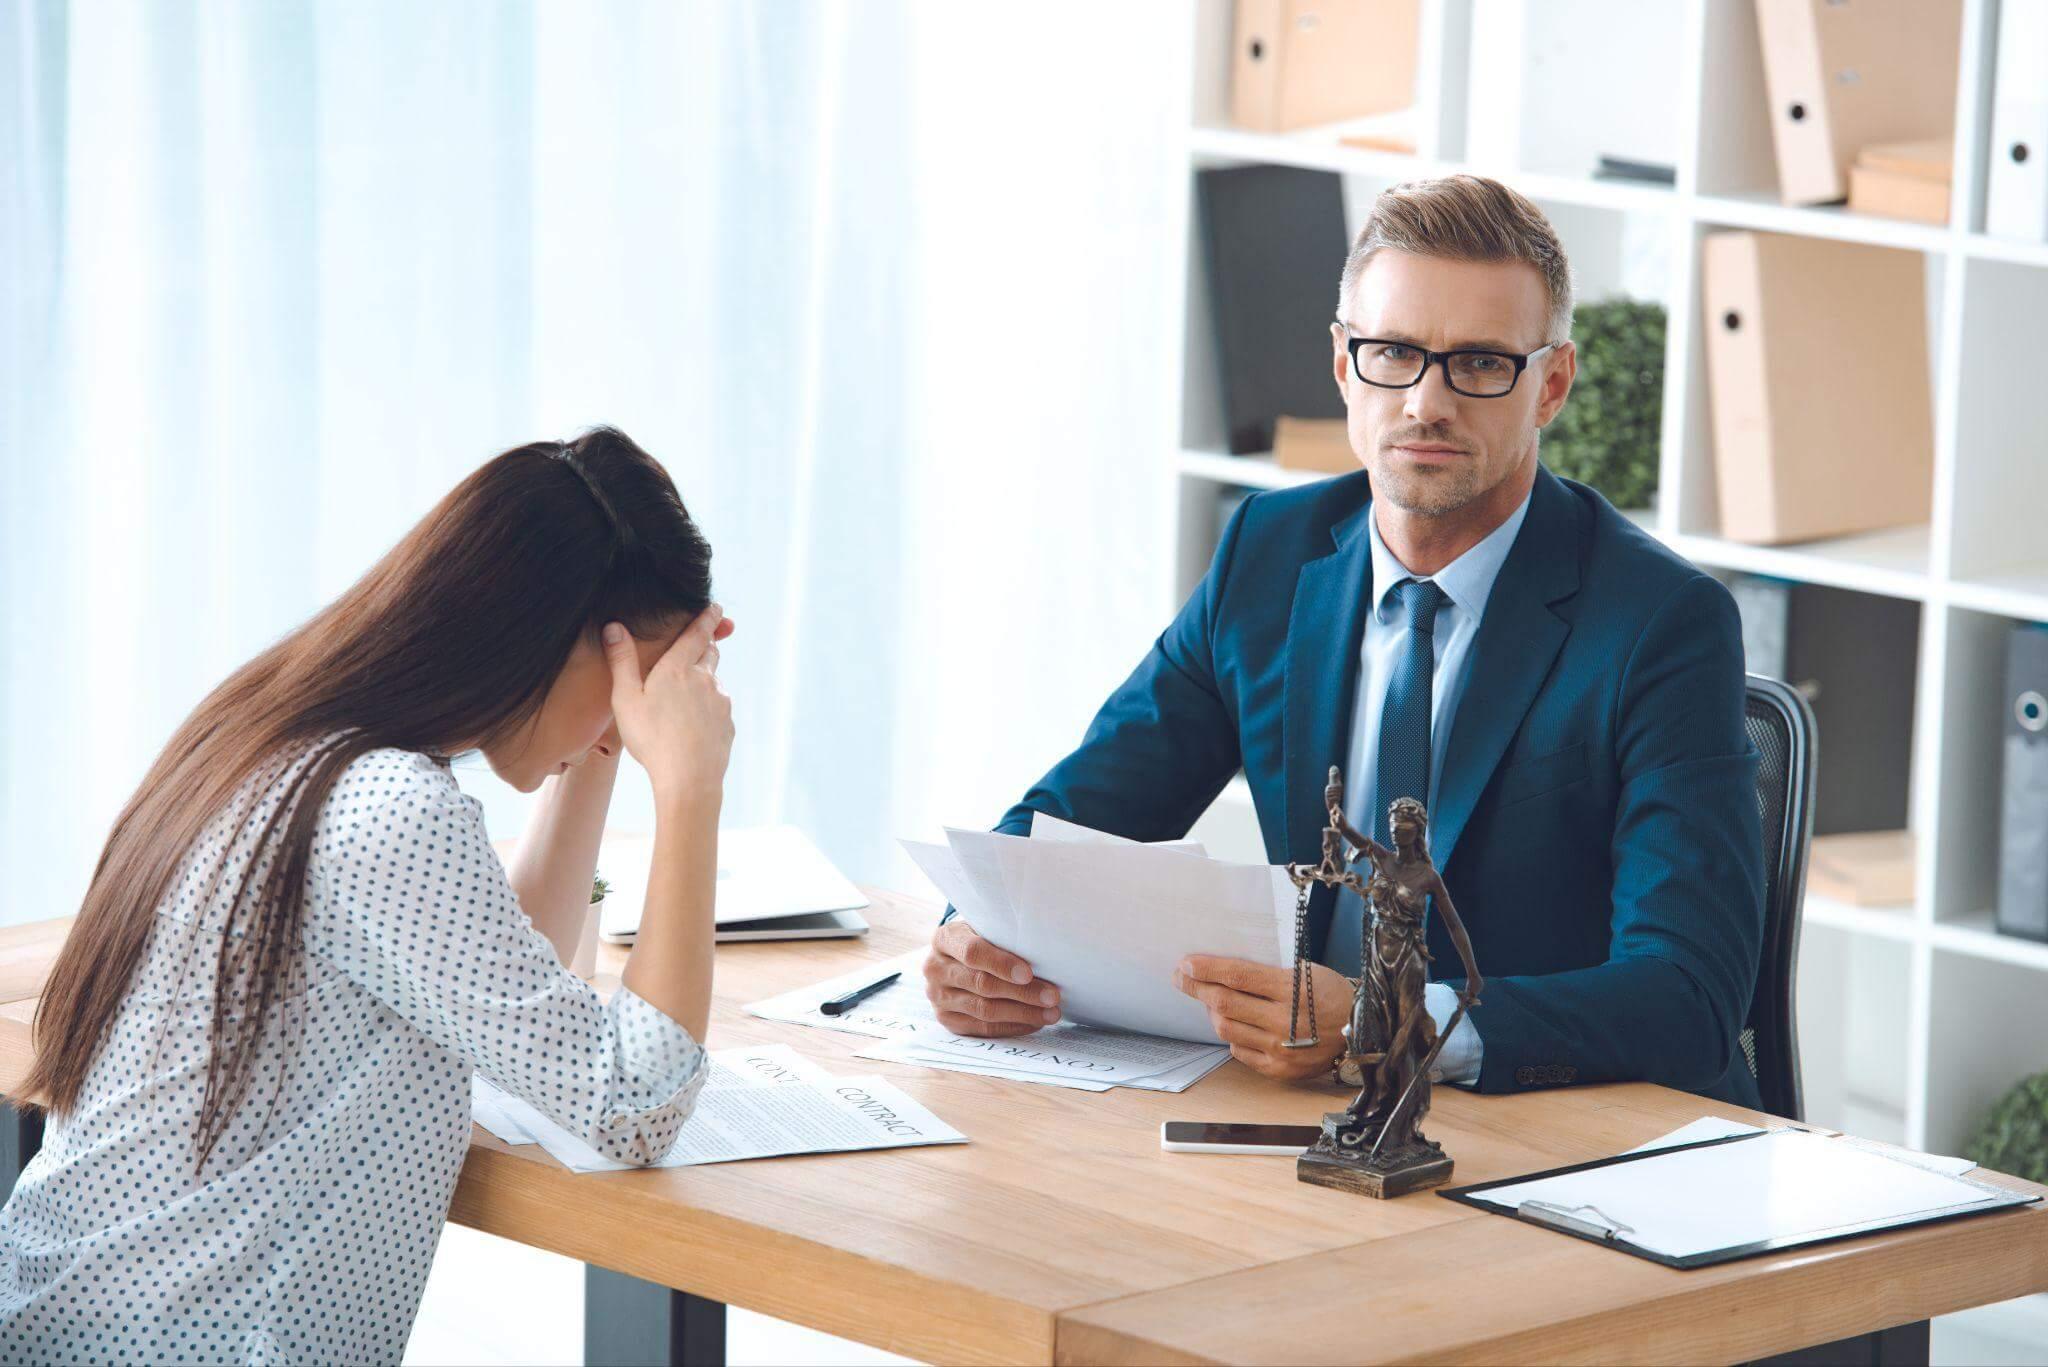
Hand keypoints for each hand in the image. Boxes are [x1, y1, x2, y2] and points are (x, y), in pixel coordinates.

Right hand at [602, 605, 733, 806]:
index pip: (697, 633)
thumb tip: (614, 627)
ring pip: (714, 680)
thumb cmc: (652, 739)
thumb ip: (621, 661)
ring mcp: (721, 701)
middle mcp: (705, 679)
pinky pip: (719, 706)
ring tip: (686, 693)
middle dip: (706, 644)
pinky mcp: (728, 723)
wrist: (689, 779)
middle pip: (710, 653)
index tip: (716, 607)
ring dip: (704, 679)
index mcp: (678, 668)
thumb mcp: (626, 699)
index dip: (707, 617)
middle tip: (700, 641)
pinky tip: (693, 723)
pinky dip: (709, 706)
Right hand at [923, 919, 1062, 1036]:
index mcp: (945, 938)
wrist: (956, 958)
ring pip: (985, 1010)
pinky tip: (1034, 1022)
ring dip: (1023, 1013)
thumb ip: (1004, 934)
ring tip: (1051, 1013)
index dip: (1001, 964)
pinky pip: (983, 1028)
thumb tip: (1045, 948)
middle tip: (1053, 996)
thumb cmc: (982, 938)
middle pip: (982, 984)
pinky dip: (1012, 1026)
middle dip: (1023, 992)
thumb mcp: (987, 927)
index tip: (1028, 973)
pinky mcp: (947, 1019)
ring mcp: (938, 997)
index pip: (972, 952)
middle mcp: (935, 968)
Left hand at [1174, 955, 1351, 1081]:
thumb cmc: (1331, 996)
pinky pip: (1239, 1051)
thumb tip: (1220, 972)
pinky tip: (1237, 1024)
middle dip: (1197, 988)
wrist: (1363, 1031)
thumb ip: (1265, 975)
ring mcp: (1281, 1049)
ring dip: (1213, 1012)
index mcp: (1292, 990)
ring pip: (1227, 1029)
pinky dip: (1233, 1035)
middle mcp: (1284, 1022)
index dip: (1207, 969)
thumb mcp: (1304, 973)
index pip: (1238, 976)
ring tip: (1211, 1001)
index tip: (1186, 964)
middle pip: (1225, 1004)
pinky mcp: (1279, 1070)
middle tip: (1182, 978)